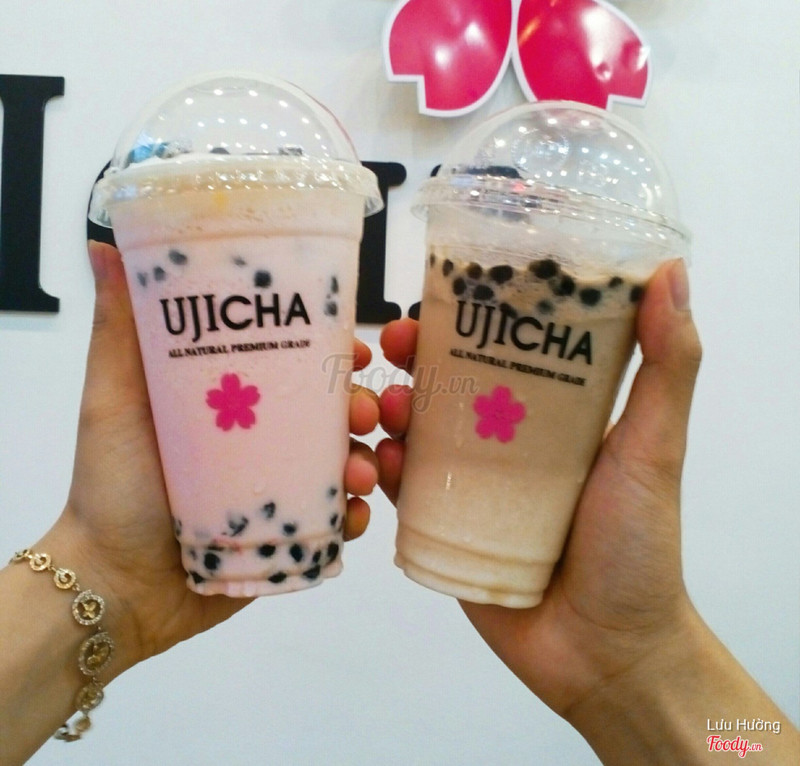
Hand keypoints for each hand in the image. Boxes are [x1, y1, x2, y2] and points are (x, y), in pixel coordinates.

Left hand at [42, 241, 378, 674]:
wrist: (114, 585)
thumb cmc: (113, 487)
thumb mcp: (114, 401)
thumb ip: (118, 333)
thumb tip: (103, 246)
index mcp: (237, 402)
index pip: (298, 366)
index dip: (334, 353)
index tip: (357, 349)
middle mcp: (265, 441)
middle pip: (334, 414)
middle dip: (366, 408)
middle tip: (369, 415)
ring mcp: (280, 490)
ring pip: (346, 465)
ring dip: (368, 462)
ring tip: (360, 475)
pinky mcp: (290, 536)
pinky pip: (338, 520)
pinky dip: (355, 515)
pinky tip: (353, 513)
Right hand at [378, 260, 702, 714]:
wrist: (604, 652)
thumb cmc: (636, 546)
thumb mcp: (655, 449)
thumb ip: (667, 367)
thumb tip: (671, 271)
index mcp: (549, 412)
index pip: (498, 347)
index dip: (463, 317)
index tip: (436, 297)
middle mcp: (504, 440)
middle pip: (445, 383)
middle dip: (411, 359)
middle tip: (393, 347)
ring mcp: (470, 484)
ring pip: (415, 430)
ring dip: (388, 409)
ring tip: (382, 409)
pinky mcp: (444, 527)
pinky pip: (406, 489)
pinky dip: (385, 469)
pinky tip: (379, 461)